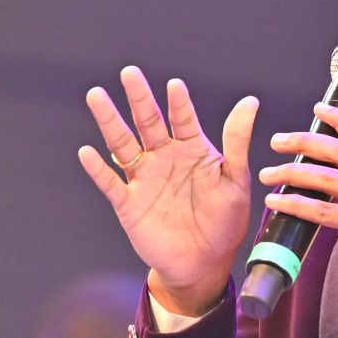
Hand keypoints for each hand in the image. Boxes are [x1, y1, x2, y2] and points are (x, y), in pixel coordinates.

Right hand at [79, 67, 258, 316]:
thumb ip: (236, 141)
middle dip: (139, 98)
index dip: (179, 103)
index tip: (174, 86)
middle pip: (148, 122)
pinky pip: (110, 182)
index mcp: (192, 151)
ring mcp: (144, 179)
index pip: (183, 119)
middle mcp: (164, 158)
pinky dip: (98, 168)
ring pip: (123, 143)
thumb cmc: (224, 223)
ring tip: (96, 96)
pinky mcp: (128, 203)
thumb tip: (250, 101)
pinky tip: (87, 152)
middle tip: (130, 73)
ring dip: (109, 121)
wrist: (204, 264)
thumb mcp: (235, 180)